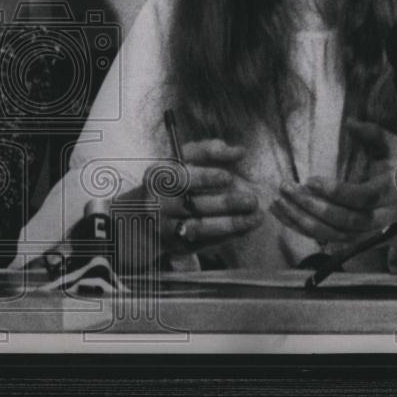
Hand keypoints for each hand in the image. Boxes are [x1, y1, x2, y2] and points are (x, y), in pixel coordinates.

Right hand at [149, 139, 265, 255]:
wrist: (140, 215)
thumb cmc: (169, 181)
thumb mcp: (180, 161)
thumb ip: (207, 151)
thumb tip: (238, 151)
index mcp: (158, 177)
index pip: (181, 177)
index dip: (205, 177)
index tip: (228, 177)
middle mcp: (159, 203)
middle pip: (193, 205)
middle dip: (226, 203)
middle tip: (252, 200)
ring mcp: (166, 227)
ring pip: (200, 227)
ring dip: (231, 223)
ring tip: (256, 217)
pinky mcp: (176, 245)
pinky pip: (205, 242)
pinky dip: (228, 235)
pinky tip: (246, 227)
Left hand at [269, 118, 396, 243]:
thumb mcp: (392, 145)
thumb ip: (373, 133)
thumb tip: (350, 122)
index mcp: (391, 192)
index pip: (364, 198)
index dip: (336, 192)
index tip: (309, 179)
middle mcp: (382, 217)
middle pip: (345, 220)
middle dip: (312, 206)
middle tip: (287, 188)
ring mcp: (367, 232)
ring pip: (332, 234)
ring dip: (302, 220)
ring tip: (278, 201)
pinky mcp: (353, 238)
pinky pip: (324, 238)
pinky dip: (300, 228)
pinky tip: (281, 213)